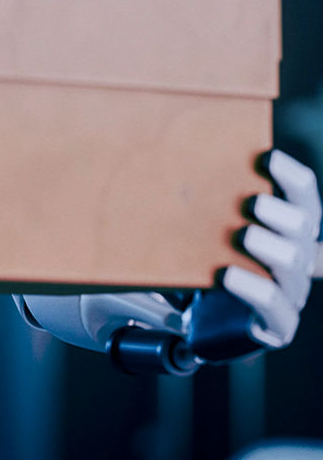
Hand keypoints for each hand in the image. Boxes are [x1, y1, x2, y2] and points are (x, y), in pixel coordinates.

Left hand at [219, 149, 321, 348]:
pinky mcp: (277, 324)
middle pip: (303, 227)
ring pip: (291, 264)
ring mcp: (290, 292)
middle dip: (280, 212)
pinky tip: (226, 274)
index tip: (266, 157)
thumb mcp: (212, 226)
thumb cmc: (211, 260)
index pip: (304, 197)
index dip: (291, 177)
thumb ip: (208, 197)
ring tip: (243, 234)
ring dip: (267, 246)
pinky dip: (251, 288)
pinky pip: (272, 306)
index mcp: (288, 228)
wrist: (206, 318)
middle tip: (252, 202)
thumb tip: (173, 154)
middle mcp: (296, 257)